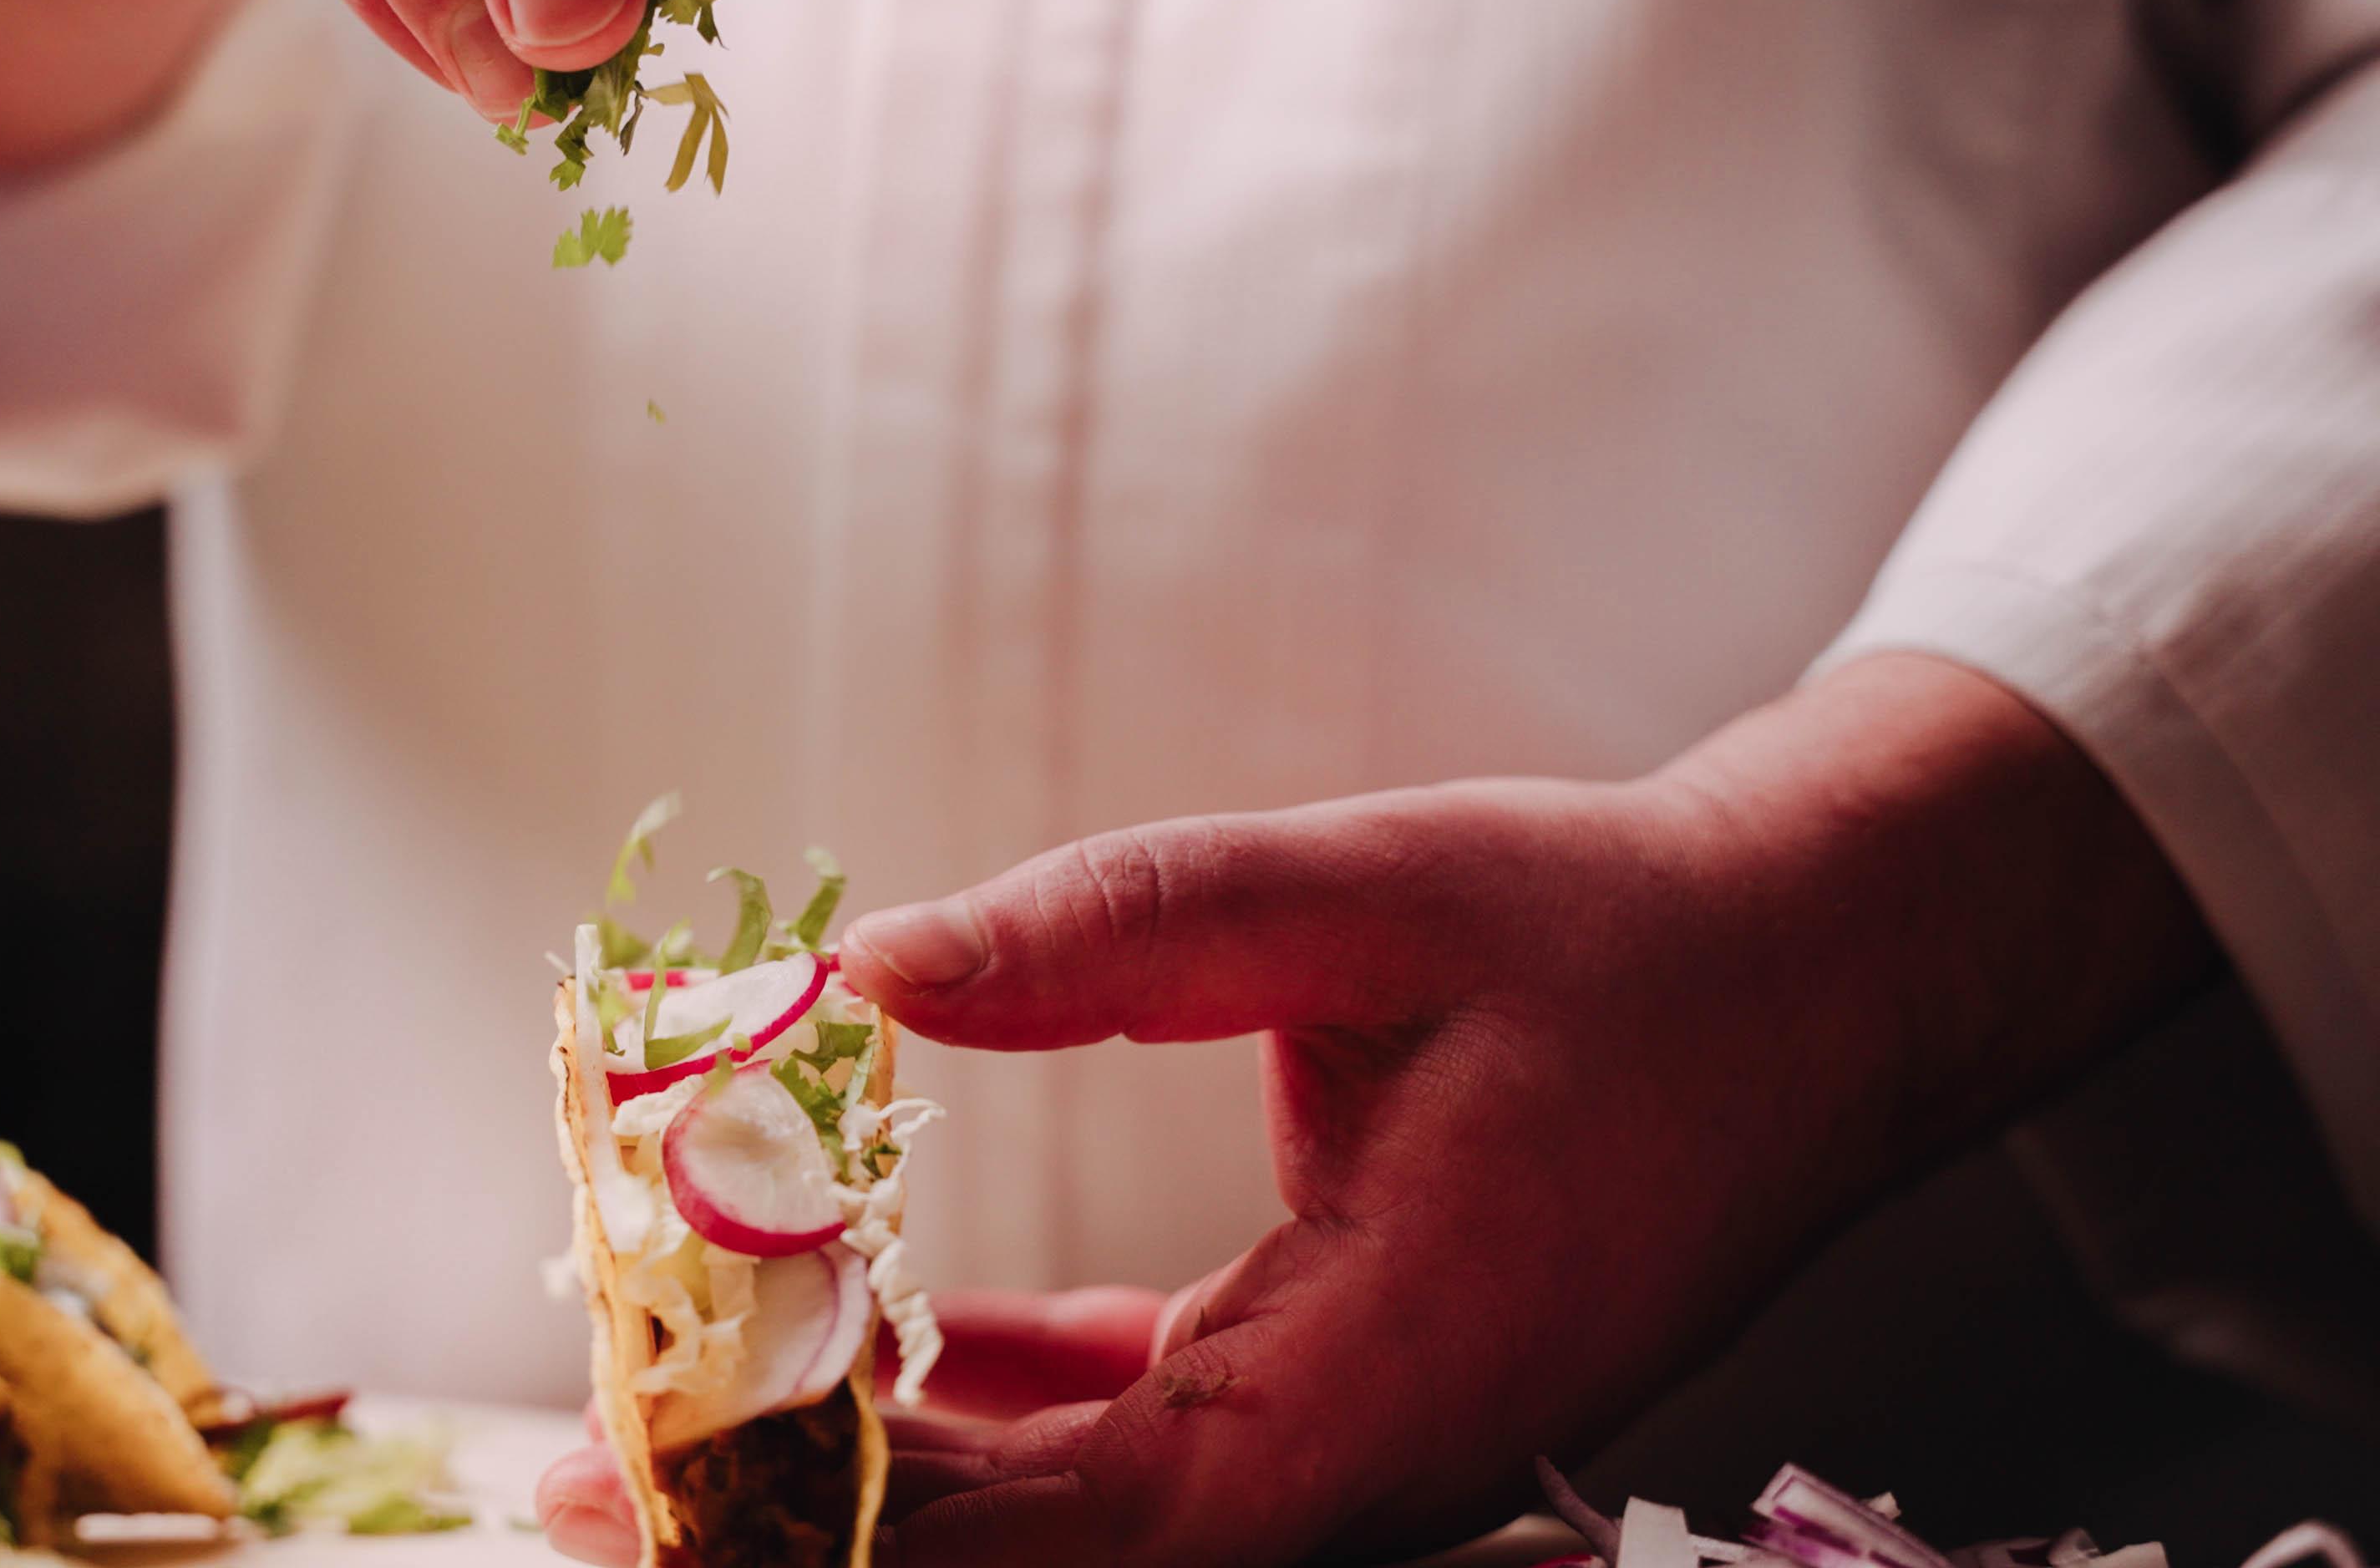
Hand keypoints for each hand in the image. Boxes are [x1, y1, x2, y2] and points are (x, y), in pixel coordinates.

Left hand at [535, 655, 2215, 1564]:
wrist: (1810, 978)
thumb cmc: (1621, 944)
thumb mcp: (1362, 899)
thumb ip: (1113, 930)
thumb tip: (873, 962)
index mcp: (1382, 1390)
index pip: (1083, 1529)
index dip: (857, 1519)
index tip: (657, 1473)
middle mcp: (1361, 1469)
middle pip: (1048, 1564)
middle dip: (818, 1527)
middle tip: (589, 1475)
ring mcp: (1348, 1450)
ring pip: (1075, 1518)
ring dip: (880, 1472)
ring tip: (678, 1413)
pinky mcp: (1330, 1390)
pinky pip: (1127, 1443)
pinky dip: (985, 1413)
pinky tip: (870, 1361)